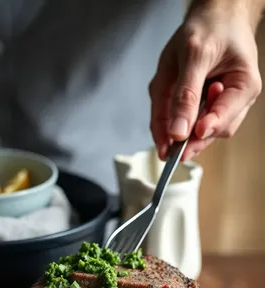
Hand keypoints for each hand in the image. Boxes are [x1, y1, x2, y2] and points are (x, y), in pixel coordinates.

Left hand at [149, 1, 261, 160]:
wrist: (214, 15)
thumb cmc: (211, 26)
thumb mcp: (194, 55)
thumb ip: (185, 95)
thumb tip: (178, 132)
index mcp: (244, 86)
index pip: (225, 120)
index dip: (204, 131)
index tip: (185, 137)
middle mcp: (234, 100)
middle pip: (211, 133)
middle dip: (187, 139)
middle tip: (166, 148)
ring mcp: (218, 104)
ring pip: (197, 132)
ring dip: (178, 129)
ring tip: (168, 117)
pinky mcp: (202, 106)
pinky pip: (186, 122)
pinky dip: (173, 121)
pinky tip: (168, 115)